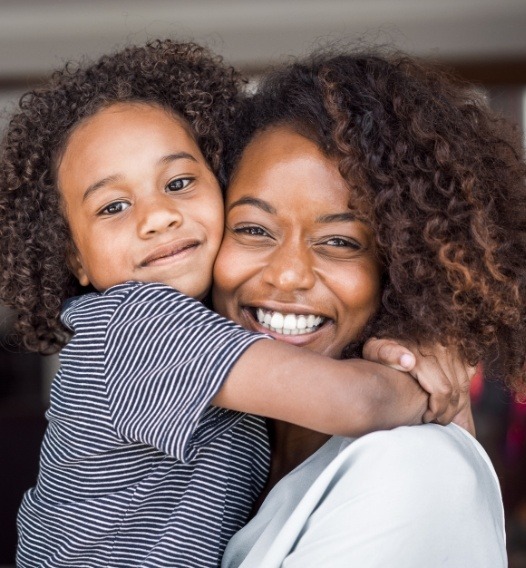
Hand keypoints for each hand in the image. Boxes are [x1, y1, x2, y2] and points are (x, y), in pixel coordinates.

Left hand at [362, 337, 476, 434]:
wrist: (392, 326)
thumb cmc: (380, 345)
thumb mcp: (375, 349)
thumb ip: (387, 354)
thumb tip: (409, 361)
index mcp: (422, 351)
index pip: (442, 390)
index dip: (437, 410)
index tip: (426, 418)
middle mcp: (441, 346)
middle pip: (456, 390)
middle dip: (447, 411)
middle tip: (434, 420)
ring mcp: (453, 345)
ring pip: (464, 384)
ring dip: (456, 403)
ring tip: (441, 413)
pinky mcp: (460, 345)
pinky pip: (469, 372)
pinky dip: (463, 389)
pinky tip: (451, 398)